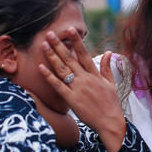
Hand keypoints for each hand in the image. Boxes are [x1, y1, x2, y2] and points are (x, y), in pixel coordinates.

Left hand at [38, 27, 126, 151]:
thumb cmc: (111, 104)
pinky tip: (40, 67)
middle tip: (50, 33)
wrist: (110, 122)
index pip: (84, 53)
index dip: (76, 41)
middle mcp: (85, 78)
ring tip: (43, 44)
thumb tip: (107, 52)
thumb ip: (106, 67)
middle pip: (69, 58)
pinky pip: (58, 86)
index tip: (70, 29)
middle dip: (59, 45)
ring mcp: (78, 88)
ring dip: (52, 56)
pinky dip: (49, 76)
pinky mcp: (72, 99)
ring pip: (62, 69)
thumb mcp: (111, 83)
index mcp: (95, 74)